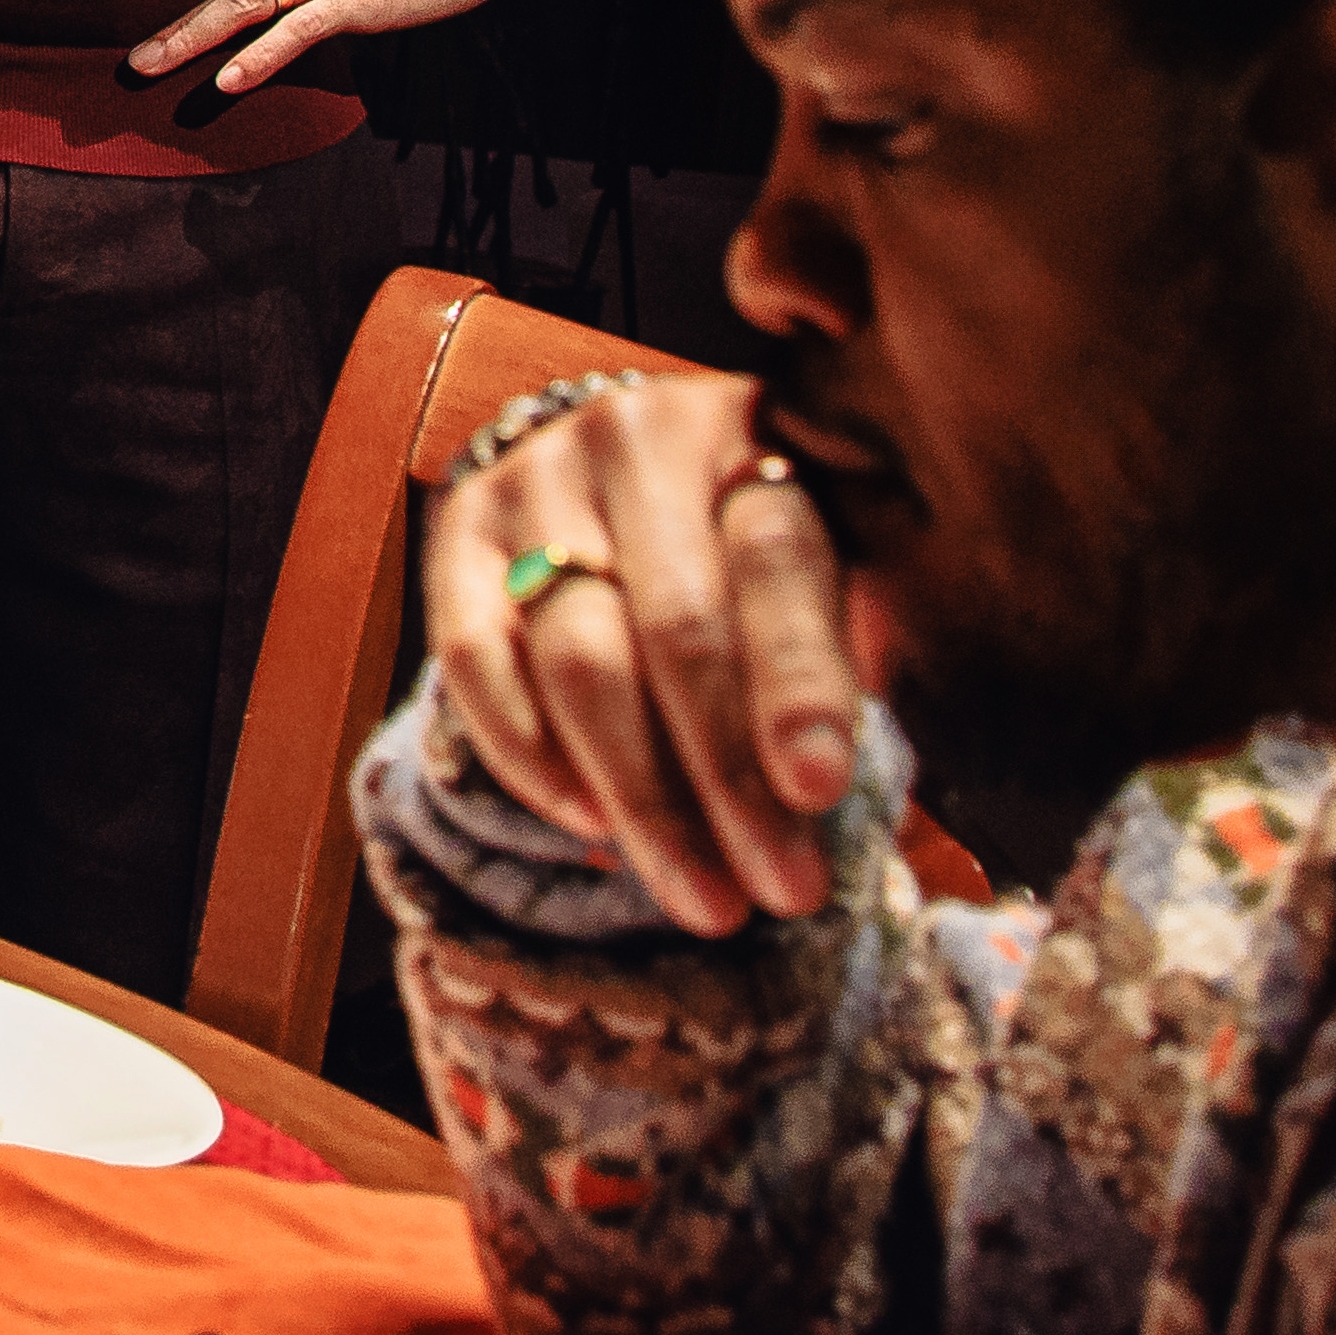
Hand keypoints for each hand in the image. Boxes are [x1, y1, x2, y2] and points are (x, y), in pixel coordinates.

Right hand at [421, 364, 863, 933]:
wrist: (635, 467)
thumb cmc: (762, 547)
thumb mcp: (843, 562)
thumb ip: (865, 642)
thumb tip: (874, 768)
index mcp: (756, 439)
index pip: (778, 561)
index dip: (799, 681)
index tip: (818, 791)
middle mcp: (638, 441)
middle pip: (675, 629)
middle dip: (727, 780)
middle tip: (780, 892)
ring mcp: (538, 479)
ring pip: (576, 657)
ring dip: (642, 799)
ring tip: (705, 896)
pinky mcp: (461, 525)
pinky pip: (474, 657)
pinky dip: (528, 754)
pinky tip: (589, 820)